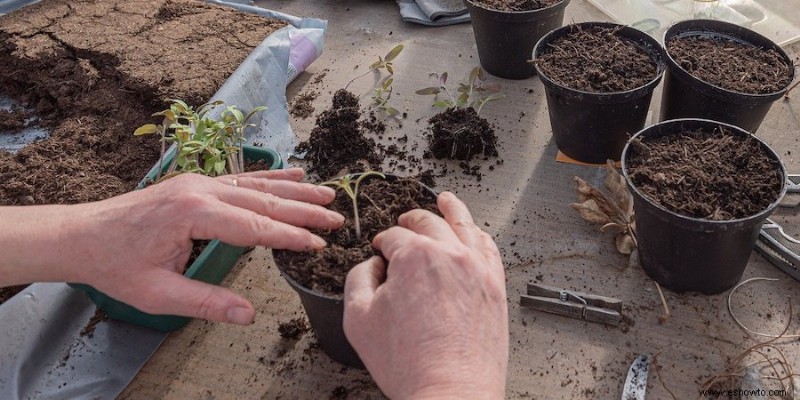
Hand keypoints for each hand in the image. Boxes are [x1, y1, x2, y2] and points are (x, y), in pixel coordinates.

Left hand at [0, 168, 342, 324]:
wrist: (82, 234)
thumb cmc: (116, 265)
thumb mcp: (158, 294)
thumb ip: (206, 302)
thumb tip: (248, 314)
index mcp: (193, 214)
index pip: (255, 227)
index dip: (290, 236)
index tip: (319, 244)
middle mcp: (201, 190)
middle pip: (263, 201)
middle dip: (304, 210)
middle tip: (337, 218)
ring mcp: (199, 182)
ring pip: (257, 184)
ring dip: (294, 189)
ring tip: (327, 192)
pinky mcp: (196, 182)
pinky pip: (242, 178)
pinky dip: (271, 176)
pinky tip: (292, 173)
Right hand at [343, 191, 507, 398]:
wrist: (450, 391)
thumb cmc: (407, 363)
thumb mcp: (358, 319)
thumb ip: (358, 279)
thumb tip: (372, 265)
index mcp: (414, 256)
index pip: (394, 236)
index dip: (382, 243)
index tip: (380, 252)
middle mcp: (449, 254)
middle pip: (428, 223)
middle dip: (411, 221)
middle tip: (404, 223)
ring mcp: (477, 268)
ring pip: (464, 225)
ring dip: (451, 209)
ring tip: (447, 200)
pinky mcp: (495, 286)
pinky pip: (489, 248)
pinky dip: (479, 235)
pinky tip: (474, 233)